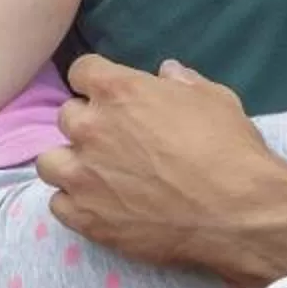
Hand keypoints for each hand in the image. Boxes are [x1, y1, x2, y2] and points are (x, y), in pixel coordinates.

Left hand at [35, 54, 284, 269]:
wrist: (237, 213)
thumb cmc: (230, 149)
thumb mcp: (214, 100)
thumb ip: (182, 82)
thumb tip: (166, 72)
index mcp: (117, 91)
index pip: (82, 71)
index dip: (97, 83)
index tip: (110, 96)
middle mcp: (90, 128)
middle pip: (66, 117)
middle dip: (88, 125)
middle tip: (114, 142)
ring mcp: (83, 175)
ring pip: (49, 162)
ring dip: (69, 164)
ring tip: (95, 176)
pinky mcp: (85, 216)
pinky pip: (58, 204)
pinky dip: (74, 203)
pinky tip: (98, 206)